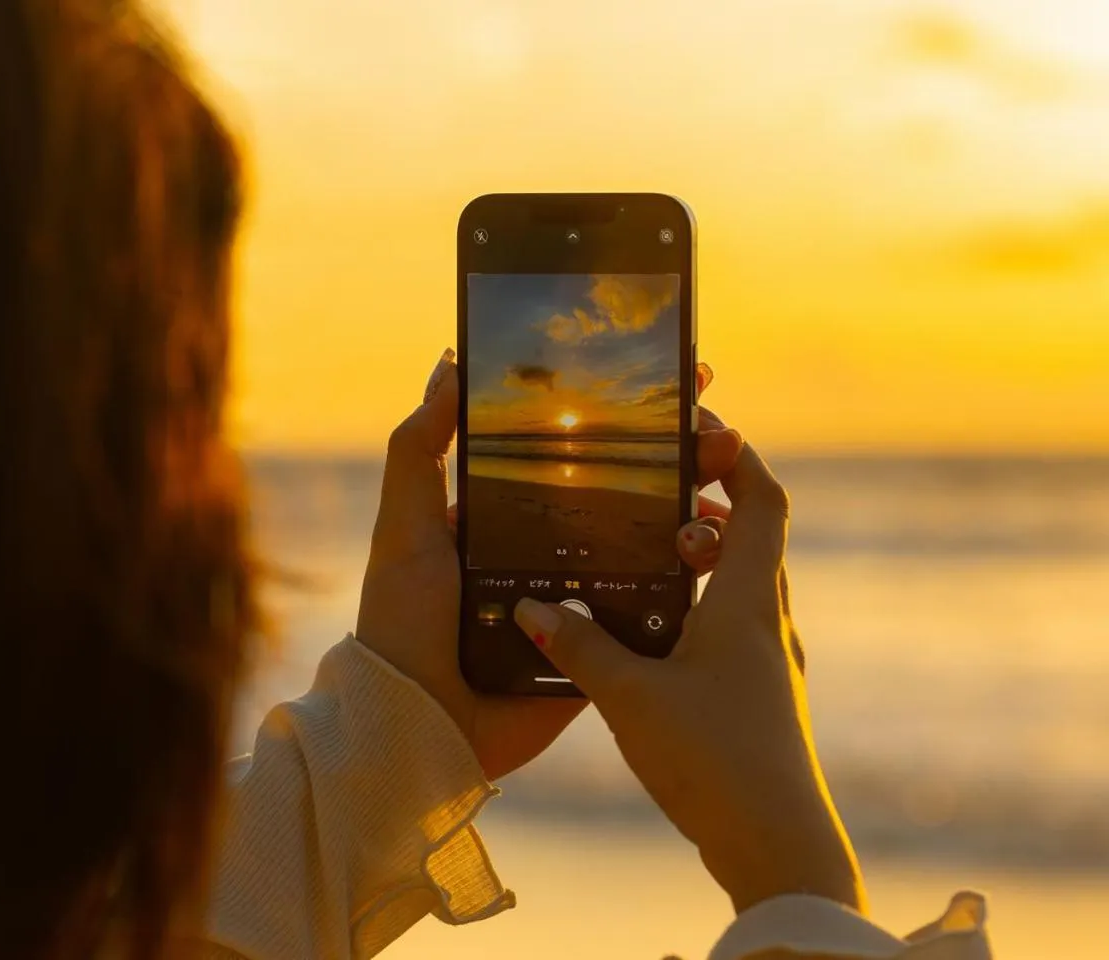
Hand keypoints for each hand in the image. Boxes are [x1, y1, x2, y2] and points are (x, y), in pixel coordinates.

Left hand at [355, 352, 740, 780]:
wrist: (422, 726)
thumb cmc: (403, 622)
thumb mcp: (404, 527)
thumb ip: (419, 449)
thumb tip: (450, 366)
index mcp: (507, 515)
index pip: (572, 451)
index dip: (620, 417)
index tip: (667, 380)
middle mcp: (548, 549)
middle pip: (624, 492)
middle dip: (676, 458)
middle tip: (719, 430)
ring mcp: (579, 597)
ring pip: (648, 546)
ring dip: (693, 514)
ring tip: (724, 488)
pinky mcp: (601, 646)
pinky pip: (651, 610)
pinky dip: (686, 582)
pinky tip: (718, 549)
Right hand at [513, 441, 865, 913]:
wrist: (777, 847)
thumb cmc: (714, 758)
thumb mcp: (631, 696)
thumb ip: (578, 647)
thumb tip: (529, 607)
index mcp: (748, 602)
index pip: (764, 501)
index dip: (739, 458)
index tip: (703, 433)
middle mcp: (769, 622)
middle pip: (754, 538)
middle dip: (710, 505)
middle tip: (654, 495)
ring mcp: (771, 663)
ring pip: (744, 585)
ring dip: (704, 560)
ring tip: (642, 557)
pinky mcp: (761, 698)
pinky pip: (734, 628)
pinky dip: (700, 608)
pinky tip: (652, 634)